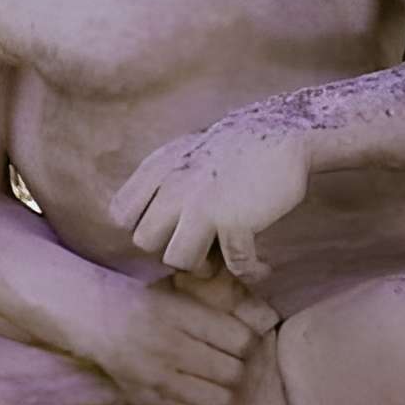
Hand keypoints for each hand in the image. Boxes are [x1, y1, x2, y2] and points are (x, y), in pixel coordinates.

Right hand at [73, 274, 279, 404]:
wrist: (87, 317)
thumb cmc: (136, 302)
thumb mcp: (172, 294)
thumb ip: (210, 309)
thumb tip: (261, 316)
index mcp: (177, 314)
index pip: (240, 339)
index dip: (248, 344)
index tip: (240, 343)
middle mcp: (168, 346)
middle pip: (233, 372)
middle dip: (239, 371)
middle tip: (231, 365)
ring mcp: (157, 377)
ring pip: (220, 400)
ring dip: (228, 396)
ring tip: (220, 386)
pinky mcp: (149, 400)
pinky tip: (206, 403)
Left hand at [111, 119, 311, 283]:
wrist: (283, 132)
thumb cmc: (236, 147)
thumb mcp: (185, 153)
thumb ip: (164, 181)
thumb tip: (154, 220)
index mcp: (158, 170)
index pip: (121, 214)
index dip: (143, 227)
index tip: (169, 229)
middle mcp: (172, 188)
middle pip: (144, 241)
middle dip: (171, 248)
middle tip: (201, 246)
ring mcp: (200, 206)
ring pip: (178, 260)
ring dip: (204, 267)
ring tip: (225, 257)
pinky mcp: (233, 222)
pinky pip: (234, 266)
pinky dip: (249, 272)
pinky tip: (261, 266)